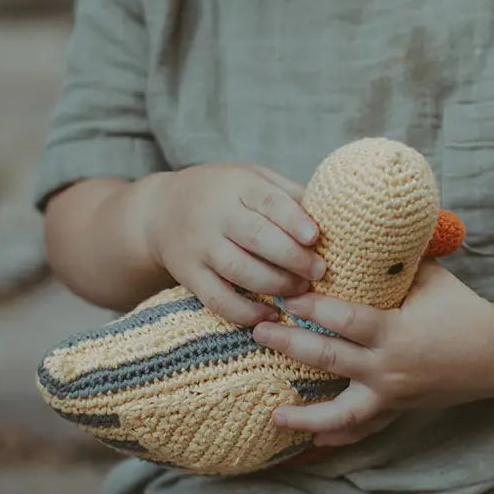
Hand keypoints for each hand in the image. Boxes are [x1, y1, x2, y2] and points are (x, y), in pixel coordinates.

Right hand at [142, 163, 326, 324]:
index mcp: (237, 186)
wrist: (160, 212)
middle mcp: (215, 216)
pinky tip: (270, 314)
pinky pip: (217, 299)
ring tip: (301, 290)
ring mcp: (200, 247)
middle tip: (319, 271)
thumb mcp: (250, 178)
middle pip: (257, 237)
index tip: (315, 236)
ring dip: (275, 284)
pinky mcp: (189, 276)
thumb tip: (333, 214)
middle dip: (292, 258)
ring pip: (239, 270)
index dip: (293, 220)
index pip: (267, 201)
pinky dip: (245, 312)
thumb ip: (287, 194)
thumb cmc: (220, 194)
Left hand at [252, 260, 493, 445]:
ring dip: (306, 414)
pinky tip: (311, 438)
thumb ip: (395, 261)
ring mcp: (392, 395)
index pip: (344, 319)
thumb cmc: (462, 309)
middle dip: (289, 346)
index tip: (282, 297)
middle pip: (329, 359)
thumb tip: (363, 231)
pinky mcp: (397, 410)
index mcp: (396, 331)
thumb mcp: (431, 278)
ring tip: (274, 414)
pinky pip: (364, 429)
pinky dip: (337, 436)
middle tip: (258, 334)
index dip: (311, 307)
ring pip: (342, 412)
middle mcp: (389, 368)